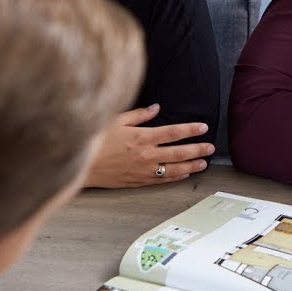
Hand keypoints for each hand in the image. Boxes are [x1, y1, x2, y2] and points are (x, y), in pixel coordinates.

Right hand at [84, 104, 215, 187]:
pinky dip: (175, 177)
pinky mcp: (137, 182)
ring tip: (204, 163)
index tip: (203, 127)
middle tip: (210, 147)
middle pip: (179, 152)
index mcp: (141, 137)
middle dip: (197, 149)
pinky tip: (184, 174)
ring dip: (191, 166)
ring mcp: (143, 170)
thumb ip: (138, 115)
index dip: (190, 130)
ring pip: (173, 169)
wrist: (80, 165)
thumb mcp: (115, 120)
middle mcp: (146, 155)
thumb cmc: (94, 141)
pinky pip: (161, 180)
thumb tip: (156, 108)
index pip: (173, 132)